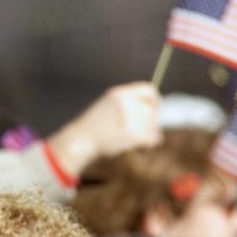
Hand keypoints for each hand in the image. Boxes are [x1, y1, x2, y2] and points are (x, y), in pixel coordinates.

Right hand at [47, 81, 161, 176]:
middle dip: (150, 122)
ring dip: (148, 134)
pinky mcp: (134, 135)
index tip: (154, 109)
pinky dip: (148, 144)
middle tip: (139, 131)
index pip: (148, 90)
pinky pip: (153, 139)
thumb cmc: (95, 125)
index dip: (155, 100)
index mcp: (119, 93)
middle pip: (152, 111)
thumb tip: (155, 109)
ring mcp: (130, 119)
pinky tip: (137, 146)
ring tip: (132, 139)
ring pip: (154, 126)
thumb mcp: (108, 104)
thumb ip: (129, 103)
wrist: (81, 139)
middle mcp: (126, 103)